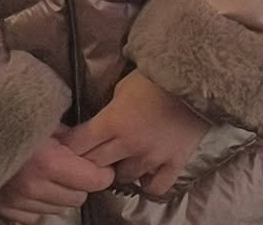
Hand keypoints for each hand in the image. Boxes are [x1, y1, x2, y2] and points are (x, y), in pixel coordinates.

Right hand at [0, 134, 114, 223]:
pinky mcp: (7, 211)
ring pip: (60, 208)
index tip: (100, 166)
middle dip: (80, 183)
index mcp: (48, 162)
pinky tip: (34, 186)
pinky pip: (36, 215)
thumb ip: (68, 134)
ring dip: (60, 194)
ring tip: (50, 175)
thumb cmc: (5, 124)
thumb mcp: (42, 119)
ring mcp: (19, 202)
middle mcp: (35, 187)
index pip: (95, 180)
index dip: (102, 172)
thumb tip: (88, 143)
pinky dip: (40, 204)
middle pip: (78, 197)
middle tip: (72, 167)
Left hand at [67, 70, 213, 200]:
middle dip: (87, 159)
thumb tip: (99, 126)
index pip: (78, 144)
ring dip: (117, 169)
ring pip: (122, 177)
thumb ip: (110, 111)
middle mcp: (129, 144)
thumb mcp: (123, 87)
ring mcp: (152, 156)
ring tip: (120, 160)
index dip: (68, 146)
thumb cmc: (157, 76)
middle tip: (88, 154)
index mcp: (113, 122)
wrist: (198, 77)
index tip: (65, 144)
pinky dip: (147, 183)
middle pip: (94, 164)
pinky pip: (155, 187)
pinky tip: (145, 173)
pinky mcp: (174, 162)